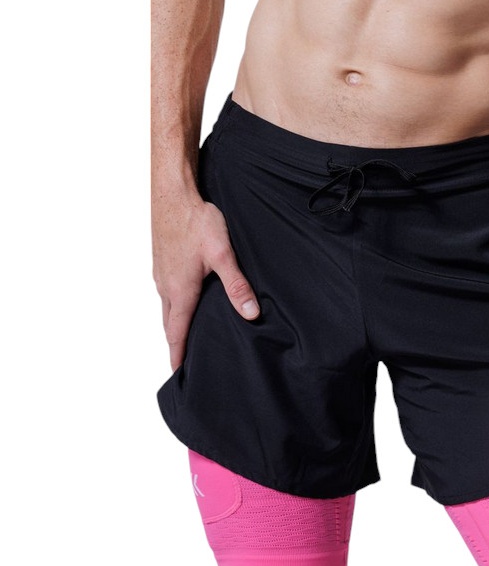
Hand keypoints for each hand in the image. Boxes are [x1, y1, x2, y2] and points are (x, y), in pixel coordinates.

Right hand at [152, 188, 259, 369]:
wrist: (172, 192)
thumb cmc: (195, 221)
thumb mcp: (222, 254)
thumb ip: (237, 286)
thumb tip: (250, 315)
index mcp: (179, 290)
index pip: (176, 332)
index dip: (178, 355)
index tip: (178, 373)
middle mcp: (165, 286)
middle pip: (170, 324)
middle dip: (176, 344)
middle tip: (183, 362)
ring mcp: (161, 273)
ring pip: (167, 307)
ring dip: (174, 325)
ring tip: (186, 337)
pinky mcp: (162, 261)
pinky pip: (166, 292)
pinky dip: (174, 306)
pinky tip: (185, 303)